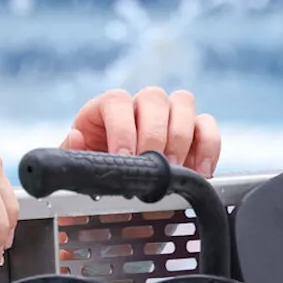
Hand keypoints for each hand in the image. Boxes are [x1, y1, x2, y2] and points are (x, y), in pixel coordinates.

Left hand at [59, 87, 220, 177]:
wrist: (119, 185)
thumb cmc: (98, 169)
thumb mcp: (79, 163)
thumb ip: (73, 151)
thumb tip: (76, 137)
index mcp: (107, 107)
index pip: (116, 101)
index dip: (122, 128)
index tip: (125, 158)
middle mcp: (139, 104)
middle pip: (153, 98)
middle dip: (154, 135)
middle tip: (153, 167)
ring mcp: (169, 113)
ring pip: (183, 101)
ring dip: (181, 137)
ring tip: (175, 169)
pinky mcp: (194, 130)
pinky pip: (207, 124)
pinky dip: (209, 146)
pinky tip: (201, 171)